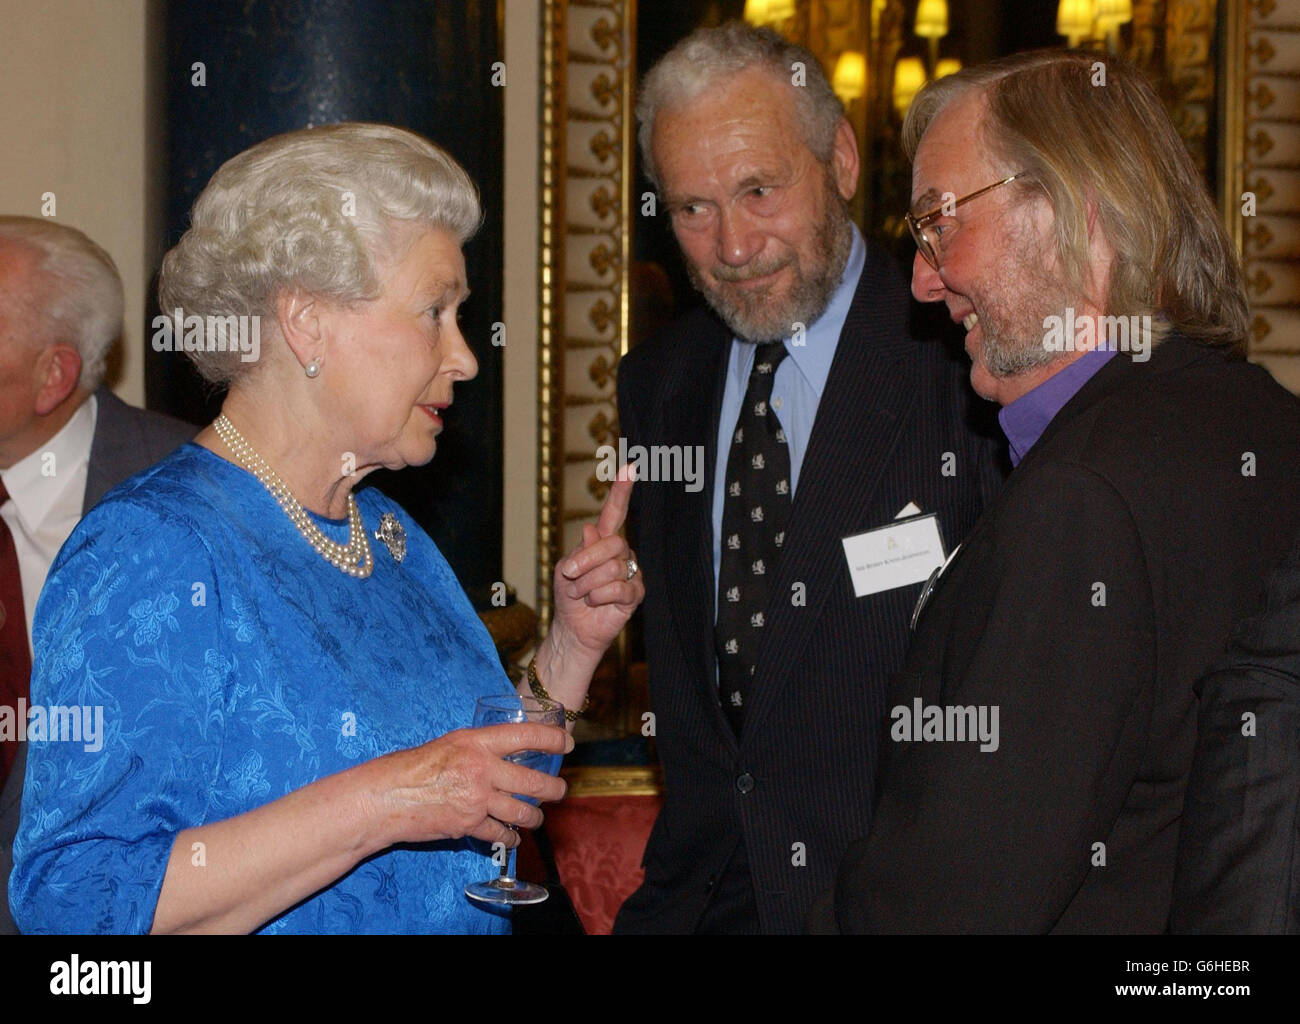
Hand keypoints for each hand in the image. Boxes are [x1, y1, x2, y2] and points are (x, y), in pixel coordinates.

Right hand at [370, 723, 570, 848]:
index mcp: (477, 742)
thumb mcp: (450, 744)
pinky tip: (513, 837)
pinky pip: (501, 834)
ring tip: (538, 817)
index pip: (525, 736)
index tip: (566, 744)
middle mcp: (481, 768)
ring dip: (535, 817)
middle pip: (532, 781)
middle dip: (553, 789)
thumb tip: (503, 756)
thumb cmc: (412, 766)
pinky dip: (510, 837)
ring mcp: (476, 798)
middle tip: (561, 790)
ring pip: (522, 811)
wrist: (386, 796)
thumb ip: (478, 750)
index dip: (551, 739)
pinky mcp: (468, 825)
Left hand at [551, 466, 643, 659]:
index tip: (629, 467)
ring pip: (612, 569)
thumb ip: (581, 550)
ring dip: (587, 585)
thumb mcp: (566, 569)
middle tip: (570, 576)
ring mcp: (631, 572)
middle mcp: (621, 552)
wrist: (573, 627)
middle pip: (612, 545)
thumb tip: (593, 530)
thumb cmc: (568, 596)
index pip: (615, 512)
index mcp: (603, 540)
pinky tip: (595, 603)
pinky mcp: (635, 593)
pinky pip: (618, 589)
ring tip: (582, 594)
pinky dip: (598, 598)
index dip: (621, 491)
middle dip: (584, 563)